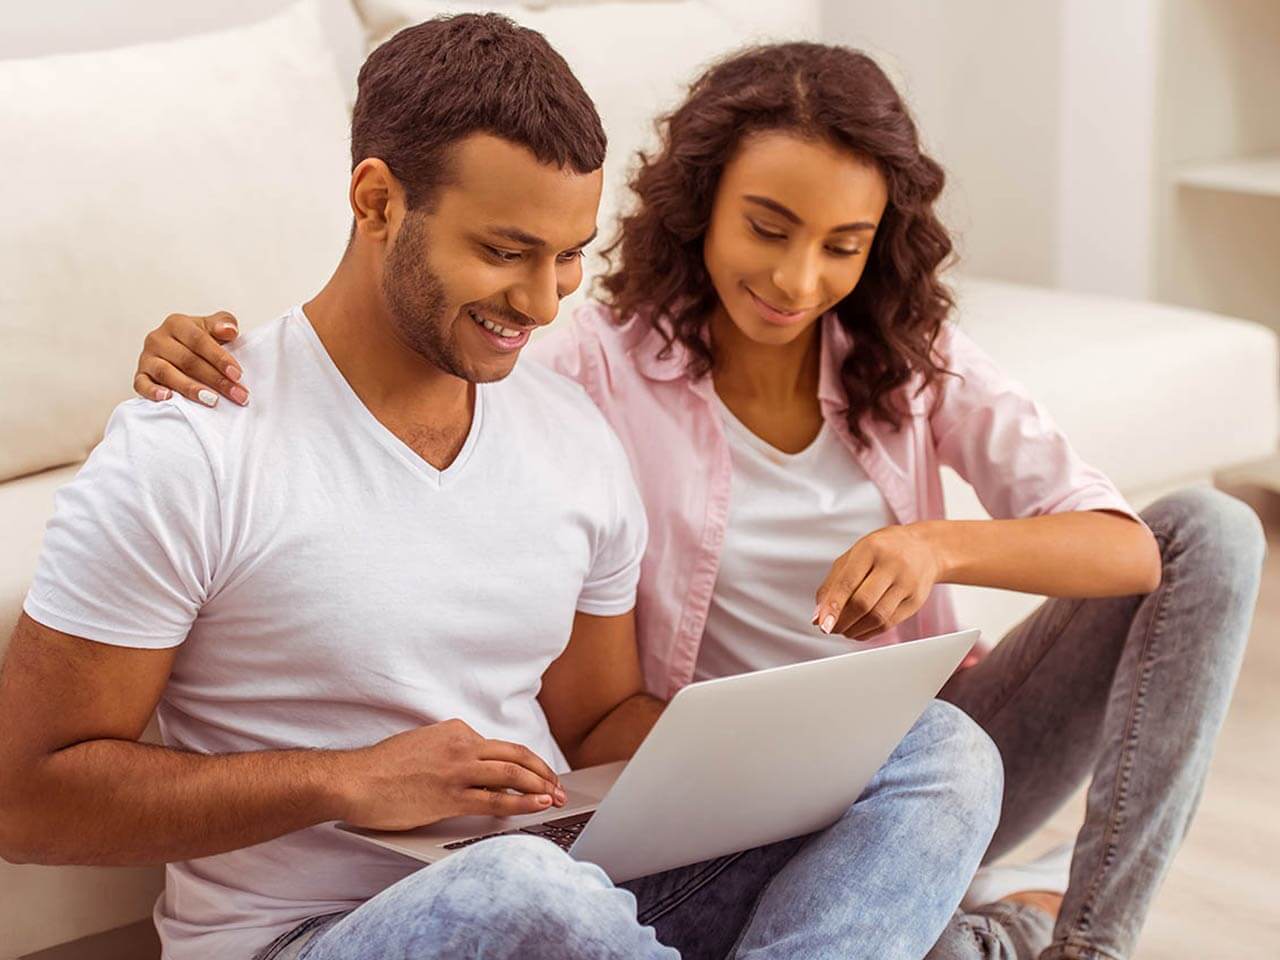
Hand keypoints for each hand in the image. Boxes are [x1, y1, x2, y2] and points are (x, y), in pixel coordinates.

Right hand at [134, 311, 248, 406]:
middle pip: (188, 360)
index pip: (199, 340)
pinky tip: (168, 398)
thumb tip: (229, 330)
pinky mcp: (140, 375)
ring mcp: (147, 357)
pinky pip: (142, 384)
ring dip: (191, 388)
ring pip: (167, 373)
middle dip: (215, 379)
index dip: (219, 358)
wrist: (177, 352)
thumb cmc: (198, 341)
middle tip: (237, 395)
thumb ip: (223, 324)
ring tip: (212, 400)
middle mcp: (158, 338)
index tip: (238, 375)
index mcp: (177, 324)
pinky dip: (153, 391)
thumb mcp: (212, 328)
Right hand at [337, 718, 566, 830]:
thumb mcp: (422, 745)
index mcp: (454, 730)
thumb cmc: (381, 769)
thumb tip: (471, 768)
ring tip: (556, 796)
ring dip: (540, 785)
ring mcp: (458, 769)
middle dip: (542, 771)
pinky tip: (537, 805)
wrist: (354, 780)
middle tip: (558, 785)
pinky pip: (497, 798)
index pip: (499, 746)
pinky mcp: (451, 795)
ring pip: (512, 773)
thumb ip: (450, 752)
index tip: (537, 773)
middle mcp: (461, 745)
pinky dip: (523, 801)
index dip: (523, 762)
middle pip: (516, 754)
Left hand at [813, 524, 942, 640]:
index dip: (833, 606)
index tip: (822, 624)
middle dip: (842, 621)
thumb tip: (819, 615)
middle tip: (829, 628)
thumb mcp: (854, 556)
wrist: (925, 549)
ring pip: (877, 617)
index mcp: (871, 549)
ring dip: (854, 630)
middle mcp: (892, 564)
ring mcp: (907, 583)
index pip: (848, 582)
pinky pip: (889, 624)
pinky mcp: (916, 601)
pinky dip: (869, 632)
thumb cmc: (884, 551)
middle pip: (863, 603)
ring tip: (843, 630)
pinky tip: (859, 630)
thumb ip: (833, 583)